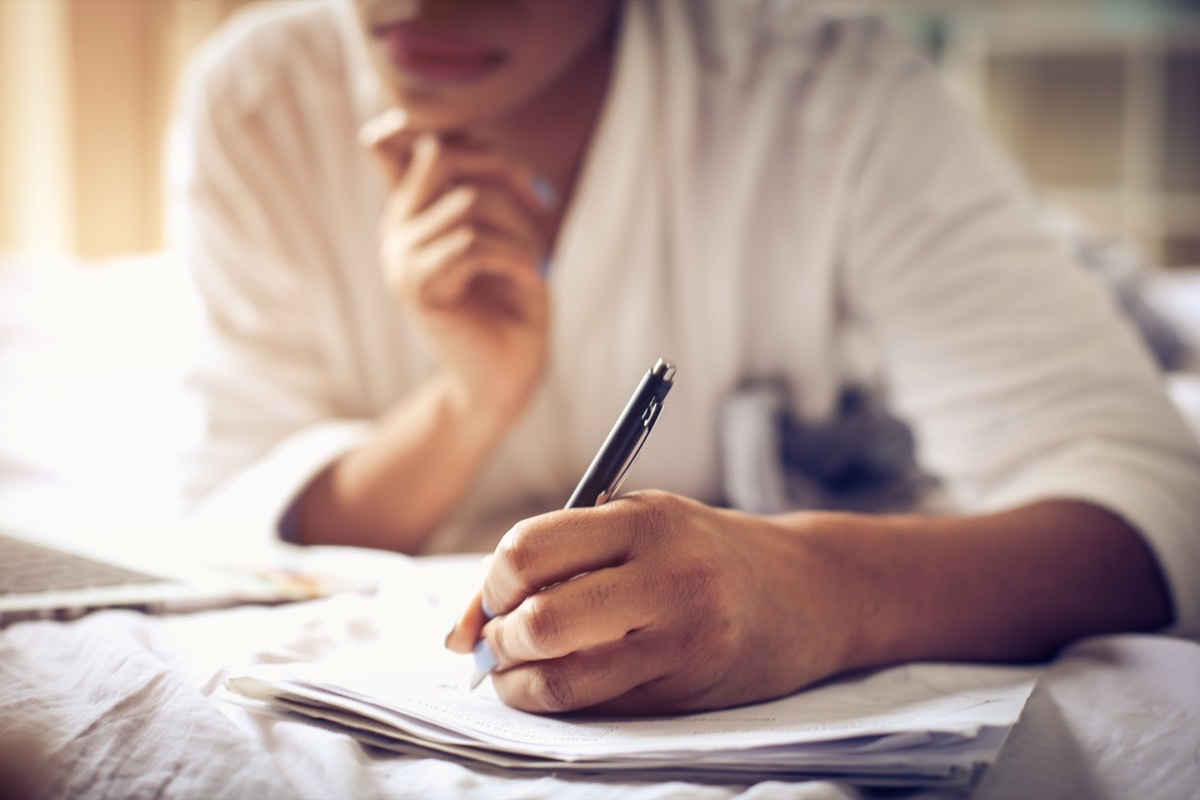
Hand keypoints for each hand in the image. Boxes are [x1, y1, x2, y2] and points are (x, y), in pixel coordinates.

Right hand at [363, 112, 556, 425]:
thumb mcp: (506, 230)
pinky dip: (515, 258)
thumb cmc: (513, 302)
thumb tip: (479, 145)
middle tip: (541, 200)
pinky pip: (471, 244)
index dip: (450, 129)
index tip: (513, 170)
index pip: (394, 138)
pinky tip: (535, 280)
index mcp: (413, 209)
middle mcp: (396, 227)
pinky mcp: (417, 287)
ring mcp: (400, 257)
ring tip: (537, 263)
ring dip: (519, 231)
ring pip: (467, 204)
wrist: (506, 372)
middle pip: (438, 151)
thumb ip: (483, 187)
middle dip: (501, 163)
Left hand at [446, 491, 852, 713]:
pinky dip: (558, 702)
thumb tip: (464, 629)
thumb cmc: (702, 551)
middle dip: (497, 640)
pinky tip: (559, 685)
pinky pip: (599, 707)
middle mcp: (667, 576)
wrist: (810, 589)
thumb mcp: (638, 524)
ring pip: (563, 679)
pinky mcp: (690, 689)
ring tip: (516, 671)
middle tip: (496, 642)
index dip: (490, 585)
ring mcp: (683, 639)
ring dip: (517, 683)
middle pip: (539, 620)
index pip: (529, 551)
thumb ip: (558, 556)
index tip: (491, 600)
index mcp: (644, 520)